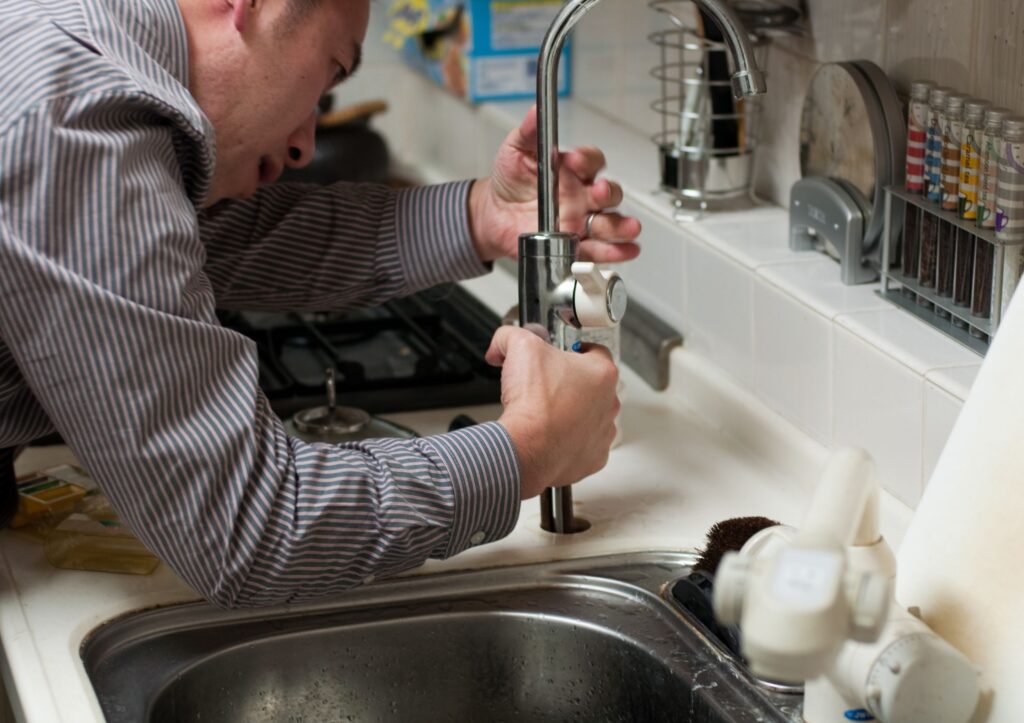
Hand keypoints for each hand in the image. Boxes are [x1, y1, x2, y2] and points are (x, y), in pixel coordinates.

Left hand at [468, 106, 641, 263]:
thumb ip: (529, 132)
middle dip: (607, 194)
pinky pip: (599, 250)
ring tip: (628, 228)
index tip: (572, 160)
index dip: (586, 160)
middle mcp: (583, 196)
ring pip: (610, 223)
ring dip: (621, 226)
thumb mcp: (516, 150)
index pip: (591, 161)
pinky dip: (615, 252)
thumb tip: (536, 110)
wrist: (493, 215)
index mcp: (572, 171)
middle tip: (597, 193)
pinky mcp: (576, 245)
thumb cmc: (510, 181)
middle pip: (608, 194)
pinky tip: (625, 250)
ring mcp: (582, 221)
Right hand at [486, 326, 619, 498]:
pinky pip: (583, 445)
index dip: (573, 350)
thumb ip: (511, 336)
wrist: (526, 449)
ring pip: (590, 416)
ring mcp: (603, 433)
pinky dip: (568, 441)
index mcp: (602, 373)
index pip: (595, 351)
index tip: (559, 355)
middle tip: (545, 385)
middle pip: (592, 385)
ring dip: (572, 413)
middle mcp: (609, 403)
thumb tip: (502, 342)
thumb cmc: (533, 404)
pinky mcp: (594, 458)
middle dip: (570, 383)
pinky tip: (549, 436)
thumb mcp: (519, 347)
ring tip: (546, 413)